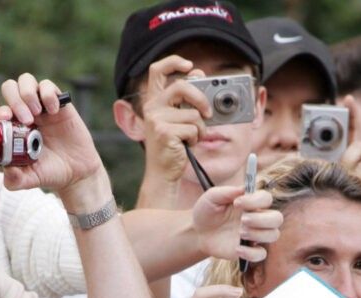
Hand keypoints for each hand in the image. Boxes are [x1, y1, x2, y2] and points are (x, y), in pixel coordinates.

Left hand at [0, 74, 101, 193]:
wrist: (76, 173)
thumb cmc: (50, 173)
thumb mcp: (29, 179)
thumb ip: (15, 180)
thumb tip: (4, 171)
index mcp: (14, 127)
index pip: (0, 109)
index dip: (0, 111)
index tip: (7, 121)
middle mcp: (25, 113)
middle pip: (10, 88)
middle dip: (14, 99)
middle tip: (26, 119)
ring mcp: (42, 107)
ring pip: (26, 80)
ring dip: (28, 93)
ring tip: (37, 112)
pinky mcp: (59, 104)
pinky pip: (48, 86)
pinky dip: (48, 94)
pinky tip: (53, 111)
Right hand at [139, 55, 209, 184]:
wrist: (163, 173)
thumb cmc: (173, 146)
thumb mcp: (179, 119)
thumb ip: (186, 99)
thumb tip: (199, 74)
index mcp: (154, 100)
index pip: (157, 70)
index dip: (173, 61)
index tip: (189, 65)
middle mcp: (152, 107)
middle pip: (181, 86)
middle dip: (201, 98)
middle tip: (208, 112)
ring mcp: (157, 119)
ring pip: (193, 113)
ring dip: (200, 128)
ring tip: (191, 138)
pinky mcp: (165, 132)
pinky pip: (193, 128)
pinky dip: (196, 138)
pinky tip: (187, 145)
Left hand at [191, 185, 282, 262]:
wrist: (197, 232)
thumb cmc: (207, 211)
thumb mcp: (212, 197)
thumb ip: (226, 191)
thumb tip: (243, 188)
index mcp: (251, 203)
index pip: (266, 198)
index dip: (256, 200)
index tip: (237, 203)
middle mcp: (257, 218)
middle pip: (277, 218)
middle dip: (262, 219)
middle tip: (243, 220)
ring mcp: (254, 235)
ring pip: (273, 235)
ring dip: (258, 234)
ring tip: (240, 233)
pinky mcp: (248, 250)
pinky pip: (261, 254)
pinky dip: (251, 253)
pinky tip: (237, 249)